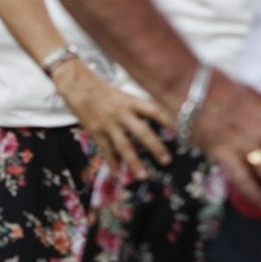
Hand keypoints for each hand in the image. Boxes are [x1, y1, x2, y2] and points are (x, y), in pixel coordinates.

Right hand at [51, 61, 171, 179]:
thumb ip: (136, 108)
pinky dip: (112, 163)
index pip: (155, 111)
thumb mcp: (123, 94)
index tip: (183, 132)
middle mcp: (122, 113)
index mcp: (131, 101)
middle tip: (167, 160)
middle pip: (142, 132)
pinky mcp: (96, 131)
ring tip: (143, 176)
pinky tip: (118, 174)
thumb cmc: (102, 89)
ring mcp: (109, 124)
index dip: (169, 121)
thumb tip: (154, 121)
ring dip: (134, 162)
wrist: (77, 84)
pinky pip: (106, 150)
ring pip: (124, 146)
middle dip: (155, 147)